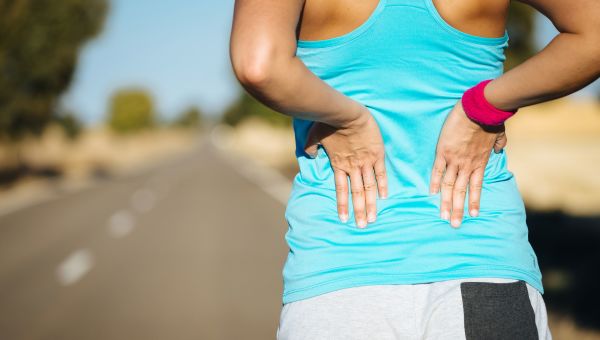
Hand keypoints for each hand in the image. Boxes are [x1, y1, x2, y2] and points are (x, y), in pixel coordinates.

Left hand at [304, 107, 387, 227]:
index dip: (342, 205)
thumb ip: (311, 147)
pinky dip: (382, 185)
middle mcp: (352, 167)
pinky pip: (381, 173)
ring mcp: (365, 162)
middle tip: (362, 226)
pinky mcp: (376, 154)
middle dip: (359, 211)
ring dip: (371, 204)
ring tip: (373, 218)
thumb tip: (309, 155)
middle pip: (357, 193)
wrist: (345, 113)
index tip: (344, 219)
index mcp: (338, 165)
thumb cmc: (328, 122)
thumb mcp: (314, 136)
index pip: (341, 190)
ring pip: (369, 187)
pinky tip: (384, 197)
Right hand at [430, 100, 506, 227]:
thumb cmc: (491, 119)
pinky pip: (438, 170)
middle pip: (461, 191)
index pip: (476, 186)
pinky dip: (435, 182)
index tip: (473, 215)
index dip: (474, 201)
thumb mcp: (499, 134)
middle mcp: (467, 165)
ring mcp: (455, 160)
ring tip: (444, 216)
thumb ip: (498, 143)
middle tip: (455, 225)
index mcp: (479, 162)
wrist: (480, 110)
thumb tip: (499, 149)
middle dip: (458, 209)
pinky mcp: (444, 152)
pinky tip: (432, 193)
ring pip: (450, 185)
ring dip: (447, 202)